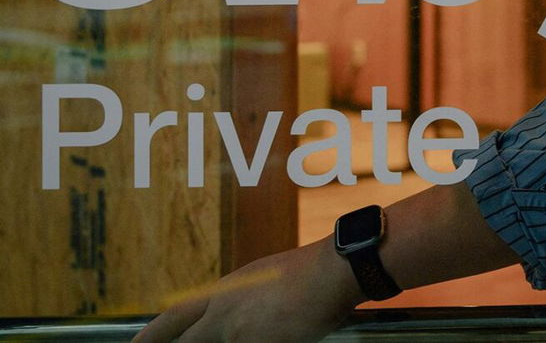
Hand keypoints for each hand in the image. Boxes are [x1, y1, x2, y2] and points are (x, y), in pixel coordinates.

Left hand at [135, 238, 363, 342]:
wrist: (333, 271)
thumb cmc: (308, 271)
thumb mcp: (263, 278)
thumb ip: (241, 300)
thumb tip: (232, 315)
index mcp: (223, 292)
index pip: (174, 317)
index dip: (150, 336)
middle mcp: (224, 313)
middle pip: (185, 342)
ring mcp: (240, 333)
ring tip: (247, 336)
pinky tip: (270, 339)